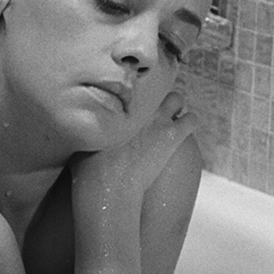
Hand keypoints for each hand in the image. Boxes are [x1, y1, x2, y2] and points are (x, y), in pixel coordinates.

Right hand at [71, 91, 197, 200]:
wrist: (109, 187)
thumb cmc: (90, 168)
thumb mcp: (83, 141)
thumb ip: (88, 128)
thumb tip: (81, 123)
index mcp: (116, 105)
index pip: (132, 87)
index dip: (136, 95)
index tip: (135, 103)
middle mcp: (137, 106)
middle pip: (154, 88)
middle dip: (156, 98)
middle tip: (154, 111)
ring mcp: (157, 118)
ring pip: (177, 98)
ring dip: (175, 108)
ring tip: (171, 119)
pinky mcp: (173, 135)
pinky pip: (192, 119)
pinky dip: (190, 123)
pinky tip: (184, 131)